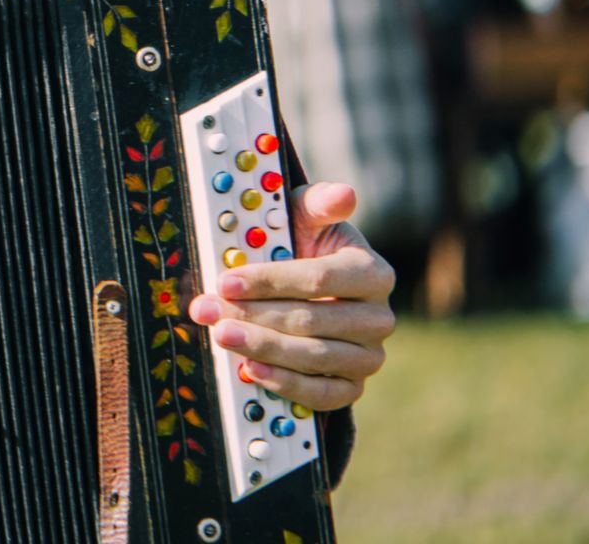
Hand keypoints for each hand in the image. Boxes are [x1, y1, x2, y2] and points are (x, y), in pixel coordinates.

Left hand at [186, 182, 395, 411]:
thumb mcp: (305, 219)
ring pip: (314, 357)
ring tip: (222, 336)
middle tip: (209, 311)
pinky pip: (323, 394)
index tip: (226, 281)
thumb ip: (317, 204)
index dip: (269, 281)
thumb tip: (344, 194)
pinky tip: (251, 371)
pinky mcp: (353, 385)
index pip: (318, 279)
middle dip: (253, 315)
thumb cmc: (303, 249)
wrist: (308, 294)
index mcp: (372, 273)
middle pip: (311, 320)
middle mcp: (379, 318)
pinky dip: (285, 384)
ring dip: (262, 348)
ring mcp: (368, 356)